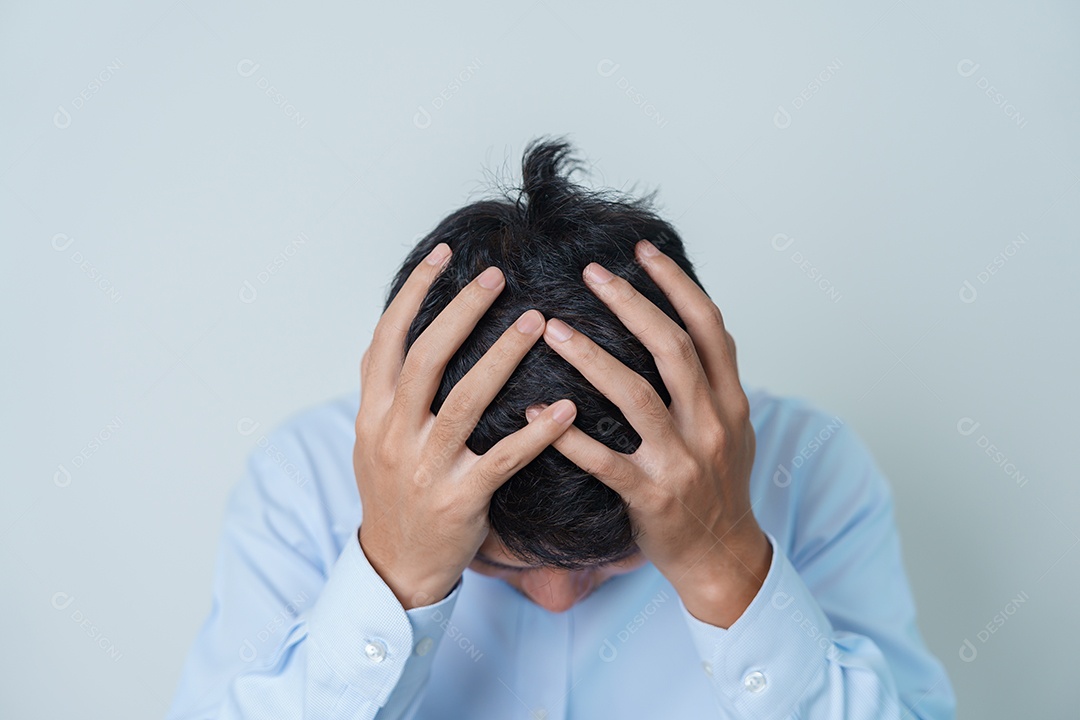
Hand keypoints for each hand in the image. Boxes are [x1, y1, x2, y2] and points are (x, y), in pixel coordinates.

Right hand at [355, 243, 577, 609]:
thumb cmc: (394, 495)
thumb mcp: (374, 439)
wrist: (396, 566)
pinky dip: (535, 433)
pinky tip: (565, 409)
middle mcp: (393, 434)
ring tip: (537, 321)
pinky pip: (503, 459)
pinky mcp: (460, 498)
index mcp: (372, 413)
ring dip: (502, 357)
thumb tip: (400, 333)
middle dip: (462, 312)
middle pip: (427, 358)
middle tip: (497, 277)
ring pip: (464, 401)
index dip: (413, 293)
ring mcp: (426, 467)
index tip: (445, 255)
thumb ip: (387, 390)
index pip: (387, 339)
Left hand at [525, 239, 770, 627]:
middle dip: (631, 303)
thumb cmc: (720, 489)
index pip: (709, 327)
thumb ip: (711, 380)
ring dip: (591, 357)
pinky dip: (566, 436)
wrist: (724, 559)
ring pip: (635, 396)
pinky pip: (603, 460)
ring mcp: (682, 462)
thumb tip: (686, 323)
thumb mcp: (732, 428)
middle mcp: (711, 425)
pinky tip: (532, 412)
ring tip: (551, 328)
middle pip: (671, 349)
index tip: (643, 251)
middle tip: (590, 272)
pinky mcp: (651, 498)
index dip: (677, 284)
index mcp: (731, 401)